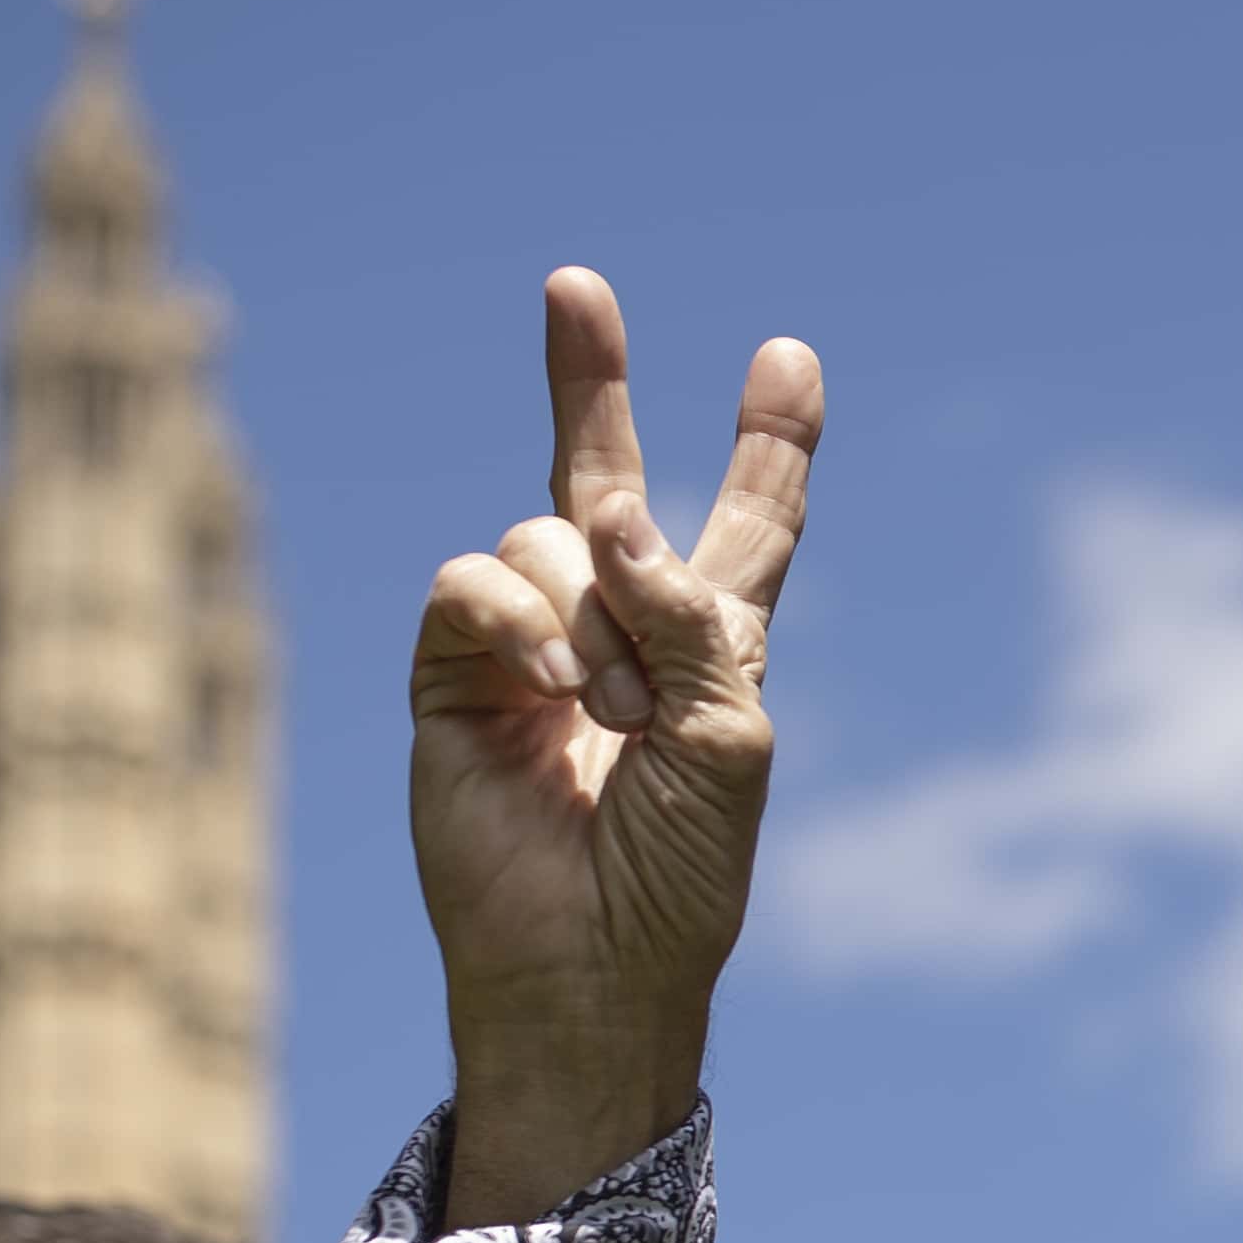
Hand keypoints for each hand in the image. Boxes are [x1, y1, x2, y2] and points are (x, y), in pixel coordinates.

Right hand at [409, 269, 821, 1227]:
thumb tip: (608, 518)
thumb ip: (690, 613)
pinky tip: (555, 689)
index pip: (746, 522)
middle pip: (602, 475)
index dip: (768, 446)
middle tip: (572, 283)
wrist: (590, 959)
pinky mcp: (452, 672)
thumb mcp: (729, 735)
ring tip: (614, 712)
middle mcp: (618, 625)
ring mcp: (528, 644)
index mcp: (713, 640)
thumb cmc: (681, 871)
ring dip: (595, 615)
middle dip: (586, 378)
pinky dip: (525, 622)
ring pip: (548, 539)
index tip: (789, 360)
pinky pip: (474, 582)